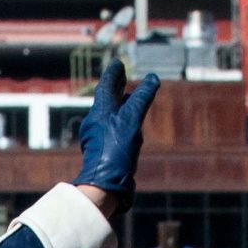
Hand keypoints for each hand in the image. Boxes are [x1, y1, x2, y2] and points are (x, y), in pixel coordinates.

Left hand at [69, 60, 161, 201]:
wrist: (104, 183)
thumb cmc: (116, 149)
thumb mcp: (132, 119)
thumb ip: (142, 99)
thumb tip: (152, 79)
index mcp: (99, 111)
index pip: (106, 86)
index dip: (113, 74)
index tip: (118, 64)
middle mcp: (95, 122)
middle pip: (106, 100)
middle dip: (115, 87)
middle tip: (121, 76)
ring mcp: (98, 137)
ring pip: (109, 114)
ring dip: (118, 104)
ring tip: (127, 98)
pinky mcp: (103, 150)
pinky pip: (111, 129)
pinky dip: (119, 121)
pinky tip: (126, 126)